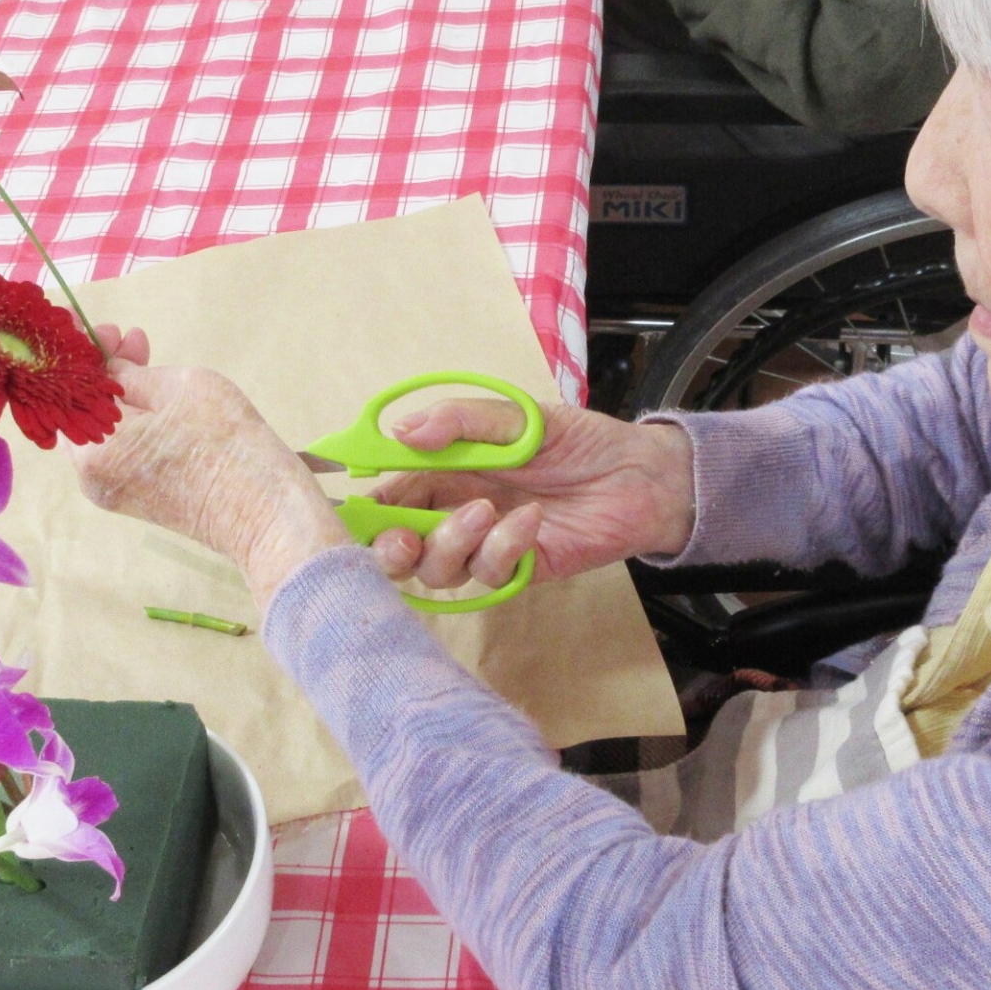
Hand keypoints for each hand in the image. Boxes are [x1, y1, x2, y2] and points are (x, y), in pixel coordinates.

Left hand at [72, 330, 348, 611]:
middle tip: (130, 339)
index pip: (68, 388)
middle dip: (102, 369)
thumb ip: (131, 373)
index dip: (82, 352)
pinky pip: (120, 448)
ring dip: (118, 392)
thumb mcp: (180, 386)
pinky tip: (154, 395)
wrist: (267, 514)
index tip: (106, 329)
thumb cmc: (228, 445)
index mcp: (94, 449)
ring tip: (145, 359)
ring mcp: (113, 491)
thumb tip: (110, 368)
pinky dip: (130, 419)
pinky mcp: (136, 498)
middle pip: (81, 410)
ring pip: (101, 430)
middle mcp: (92, 476)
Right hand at [365, 400, 694, 591]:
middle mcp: (456, 512)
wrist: (640, 475)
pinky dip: (503, 547)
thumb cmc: (578, 441)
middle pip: (399, 545)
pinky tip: (531, 521)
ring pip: (437, 567)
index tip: (350, 510)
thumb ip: (459, 423)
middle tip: (401, 539)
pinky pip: (488, 573)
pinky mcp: (517, 571)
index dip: (365, 507)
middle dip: (389, 548)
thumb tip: (400, 430)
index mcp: (445, 473)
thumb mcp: (517, 416)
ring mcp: (485, 545)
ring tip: (483, 511)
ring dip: (450, 542)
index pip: (389, 494)